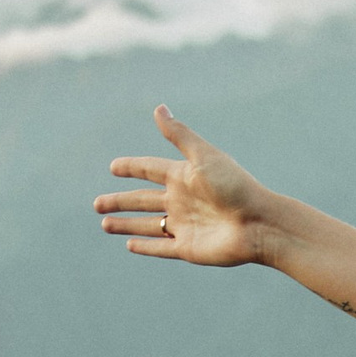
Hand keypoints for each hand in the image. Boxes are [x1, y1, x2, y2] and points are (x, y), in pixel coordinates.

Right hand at [94, 107, 282, 266]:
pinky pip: (161, 247)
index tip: (113, 168)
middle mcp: (181, 201)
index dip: (131, 167)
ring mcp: (184, 225)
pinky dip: (146, 246)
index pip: (149, 169)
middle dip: (119, 201)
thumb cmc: (235, 186)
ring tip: (104, 224)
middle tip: (96, 204)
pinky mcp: (188, 248)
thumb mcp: (204, 156)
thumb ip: (179, 135)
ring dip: (126, 225)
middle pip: (142, 199)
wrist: (259, 224)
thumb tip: (158, 108)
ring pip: (147, 225)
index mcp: (183, 176)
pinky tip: (130, 245)